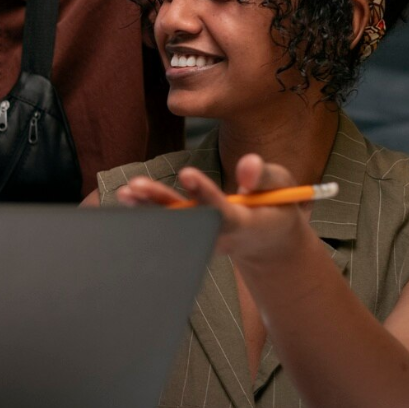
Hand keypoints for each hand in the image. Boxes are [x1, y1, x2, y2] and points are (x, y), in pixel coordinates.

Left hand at [118, 153, 312, 264]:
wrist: (269, 241)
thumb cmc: (276, 206)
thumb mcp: (282, 187)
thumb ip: (264, 175)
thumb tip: (246, 166)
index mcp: (243, 224)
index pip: (222, 211)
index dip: (204, 193)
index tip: (187, 173)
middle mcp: (218, 234)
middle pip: (187, 219)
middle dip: (162, 202)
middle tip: (137, 185)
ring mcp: (202, 236)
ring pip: (173, 223)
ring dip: (147, 207)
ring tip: (126, 192)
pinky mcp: (191, 233)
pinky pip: (168, 222)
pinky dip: (147, 210)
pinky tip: (126, 198)